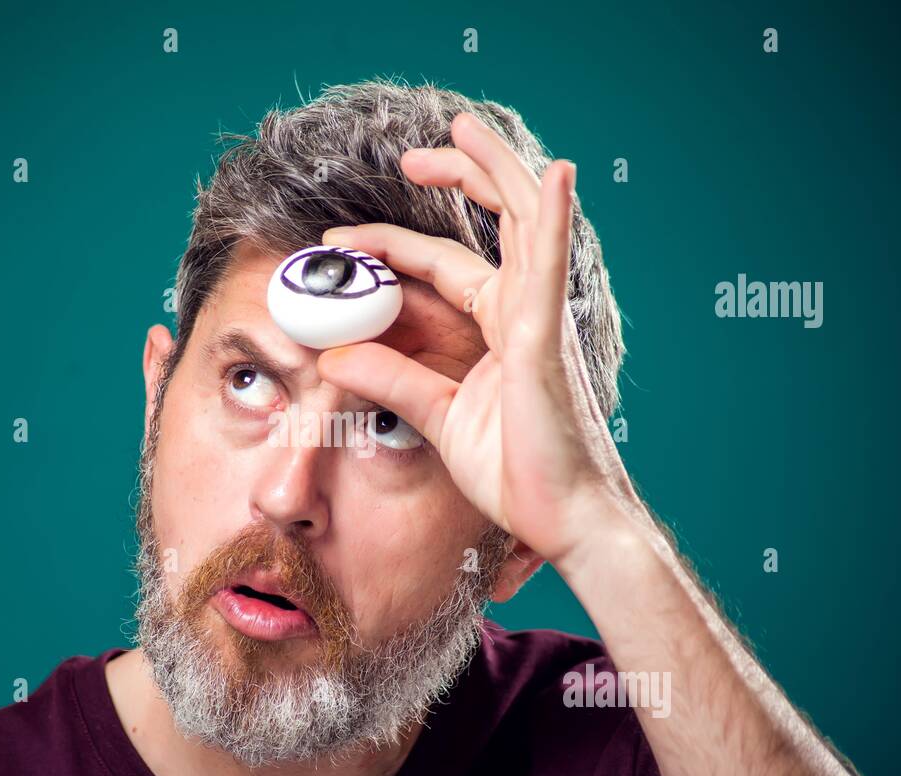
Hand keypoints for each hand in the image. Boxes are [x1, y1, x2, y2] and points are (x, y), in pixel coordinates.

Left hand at [316, 112, 639, 567]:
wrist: (564, 522)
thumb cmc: (518, 475)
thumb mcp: (439, 419)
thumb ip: (394, 382)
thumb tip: (336, 354)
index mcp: (500, 329)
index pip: (443, 265)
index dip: (392, 245)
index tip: (339, 241)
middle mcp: (525, 313)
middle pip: (496, 223)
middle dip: (459, 176)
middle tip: (413, 152)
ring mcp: (541, 323)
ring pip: (524, 224)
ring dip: (495, 170)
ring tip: (463, 127)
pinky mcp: (547, 345)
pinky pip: (550, 272)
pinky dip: (552, 221)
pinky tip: (552, 177)